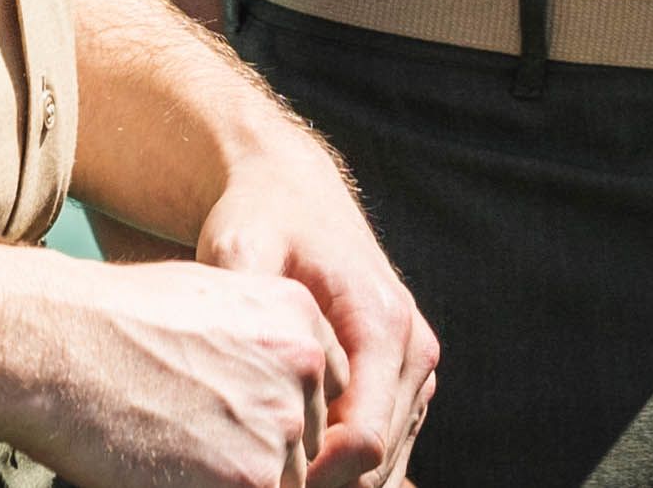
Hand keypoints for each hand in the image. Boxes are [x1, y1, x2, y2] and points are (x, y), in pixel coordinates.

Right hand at [1, 250, 344, 487]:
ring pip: (285, 480)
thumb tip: (267, 403)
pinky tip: (169, 475)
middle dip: (264, 457)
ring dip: (238, 480)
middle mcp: (303, 366)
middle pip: (307, 442)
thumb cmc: (111, 323)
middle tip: (198, 445)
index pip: (323, 393)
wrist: (58, 345)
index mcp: (299, 315)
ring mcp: (281, 424)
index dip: (287, 423)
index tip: (243, 432)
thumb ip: (259, 350)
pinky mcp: (249, 479)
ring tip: (178, 457)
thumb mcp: (210, 303)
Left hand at [192, 137, 439, 487]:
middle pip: (375, 464)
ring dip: (330, 482)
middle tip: (249, 481)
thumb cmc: (260, 221)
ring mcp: (416, 368)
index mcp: (383, 325)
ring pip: (383, 467)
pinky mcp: (405, 381)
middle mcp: (414, 350)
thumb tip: (236, 369)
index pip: (363, 440)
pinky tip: (286, 461)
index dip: (309, 479)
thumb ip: (243, 306)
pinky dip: (340, 472)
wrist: (294, 193)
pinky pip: (381, 453)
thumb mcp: (239, 250)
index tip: (251, 480)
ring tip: (266, 468)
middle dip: (317, 485)